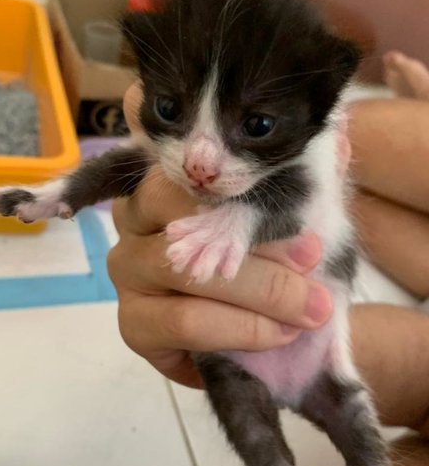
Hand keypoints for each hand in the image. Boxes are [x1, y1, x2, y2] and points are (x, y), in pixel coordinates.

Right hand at [107, 83, 332, 387]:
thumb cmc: (279, 259)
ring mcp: (126, 266)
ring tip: (311, 306)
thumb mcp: (296, 210)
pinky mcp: (133, 322)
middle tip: (313, 253)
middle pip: (172, 198)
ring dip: (258, 288)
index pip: (162, 135)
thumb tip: (337, 134)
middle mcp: (135, 213)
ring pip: (179, 265)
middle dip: (250, 231)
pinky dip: (239, 328)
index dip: (193, 132)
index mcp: (165, 172)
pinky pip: (183, 321)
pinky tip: (280, 333)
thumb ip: (302, 174)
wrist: (272, 330)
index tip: (250, 169)